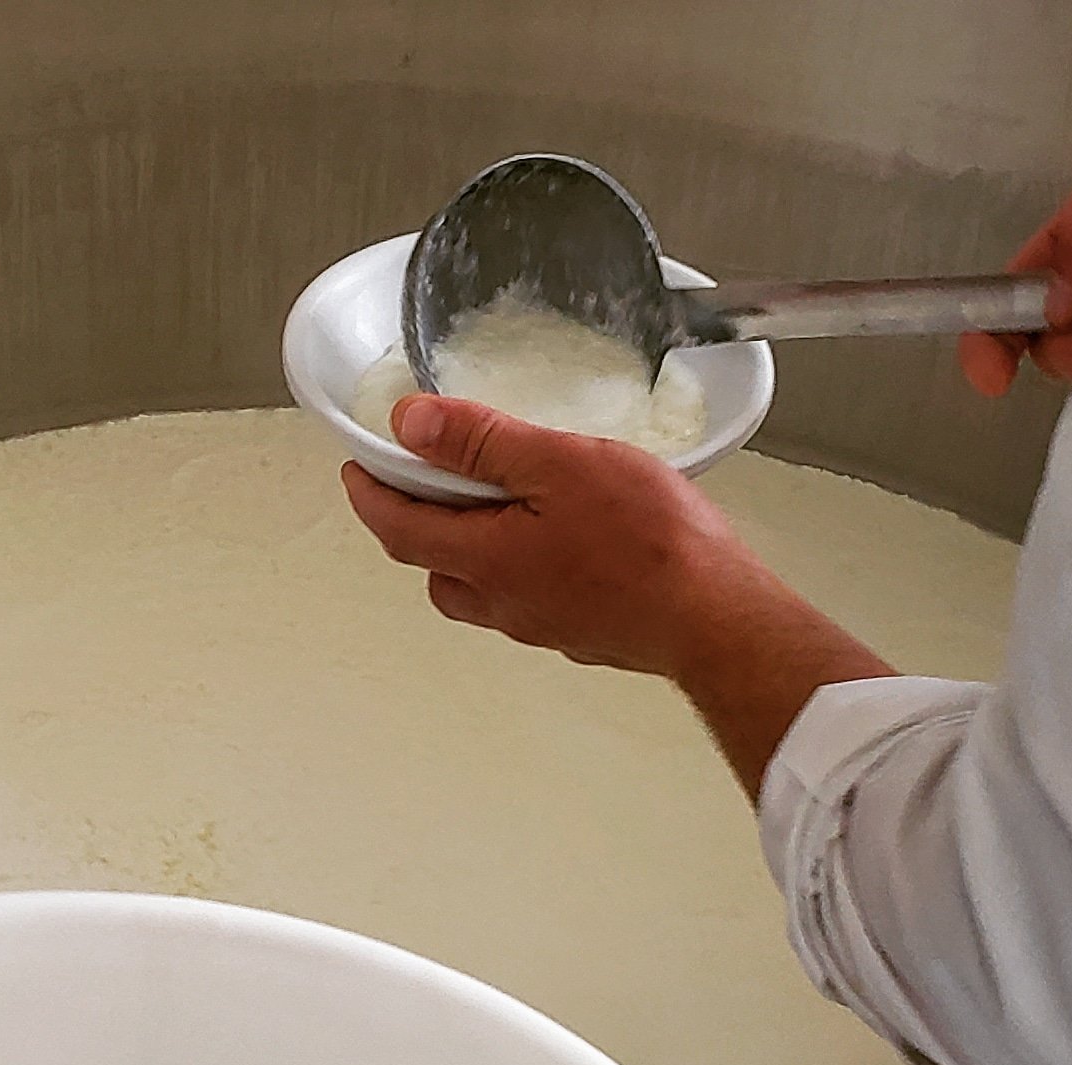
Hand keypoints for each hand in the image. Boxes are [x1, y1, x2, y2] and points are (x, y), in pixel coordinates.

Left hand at [344, 401, 890, 795]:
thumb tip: (411, 424)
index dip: (369, 494)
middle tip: (421, 479)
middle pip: (432, 564)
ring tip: (492, 502)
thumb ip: (481, 442)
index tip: (357, 468)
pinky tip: (553, 538)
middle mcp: (502, 604)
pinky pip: (525, 599)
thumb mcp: (559, 464)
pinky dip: (516, 566)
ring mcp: (540, 625)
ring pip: (477, 589)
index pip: (398, 528)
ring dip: (467, 549)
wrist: (714, 618)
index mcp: (485, 559)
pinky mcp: (577, 632)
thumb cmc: (651, 544)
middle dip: (415, 522)